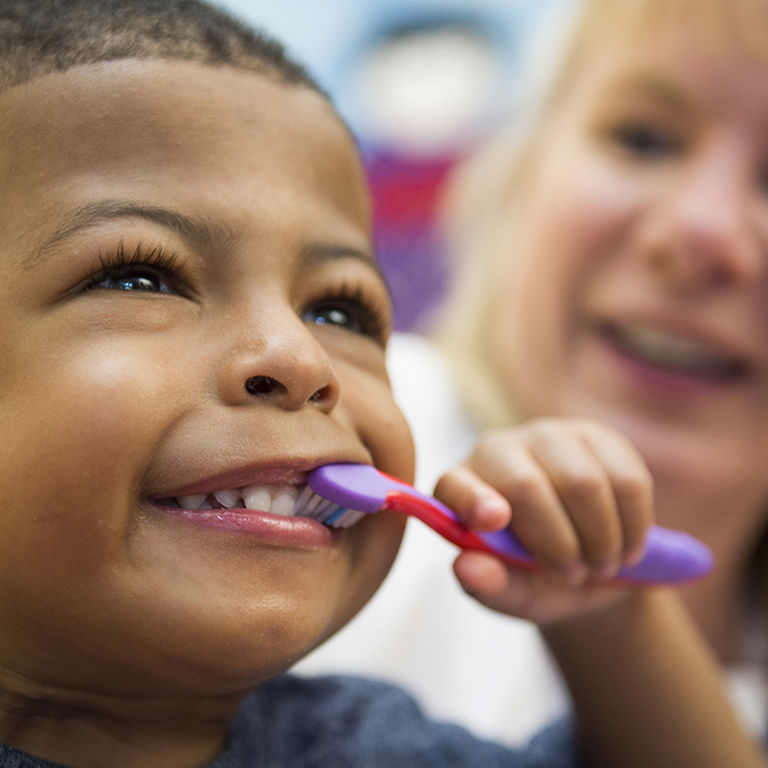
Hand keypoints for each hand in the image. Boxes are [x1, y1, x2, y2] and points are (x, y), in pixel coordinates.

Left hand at [433, 418, 653, 625]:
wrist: (586, 565)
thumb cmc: (533, 578)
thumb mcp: (512, 593)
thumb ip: (488, 585)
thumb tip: (466, 567)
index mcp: (460, 488)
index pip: (456, 486)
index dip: (473, 499)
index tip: (494, 521)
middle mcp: (497, 451)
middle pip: (527, 486)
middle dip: (558, 543)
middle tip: (572, 576)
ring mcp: (547, 437)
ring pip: (583, 483)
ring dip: (601, 538)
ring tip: (601, 564)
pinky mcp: (597, 438)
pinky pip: (626, 479)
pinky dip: (633, 525)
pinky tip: (626, 546)